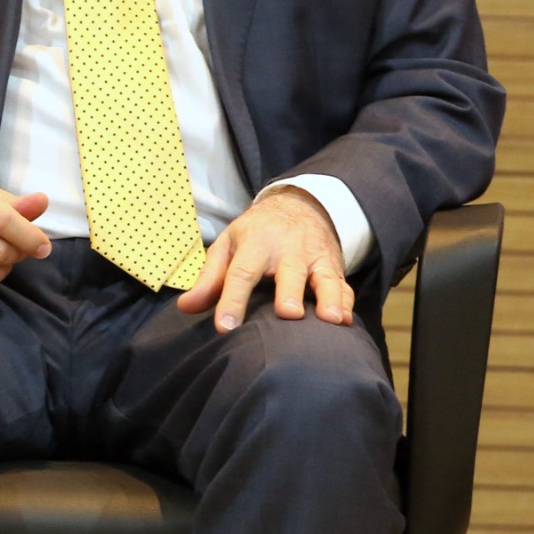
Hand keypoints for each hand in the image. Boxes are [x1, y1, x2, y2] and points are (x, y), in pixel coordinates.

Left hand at [177, 185, 352, 332]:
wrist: (300, 205)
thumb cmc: (256, 233)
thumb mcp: (228, 244)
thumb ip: (209, 278)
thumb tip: (186, 307)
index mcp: (255, 244)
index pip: (241, 273)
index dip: (232, 301)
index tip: (225, 328)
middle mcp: (288, 250)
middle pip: (288, 272)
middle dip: (289, 293)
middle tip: (288, 315)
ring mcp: (314, 258)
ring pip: (324, 278)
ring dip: (329, 298)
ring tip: (330, 320)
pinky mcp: (334, 267)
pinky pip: (344, 286)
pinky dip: (347, 303)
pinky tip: (345, 322)